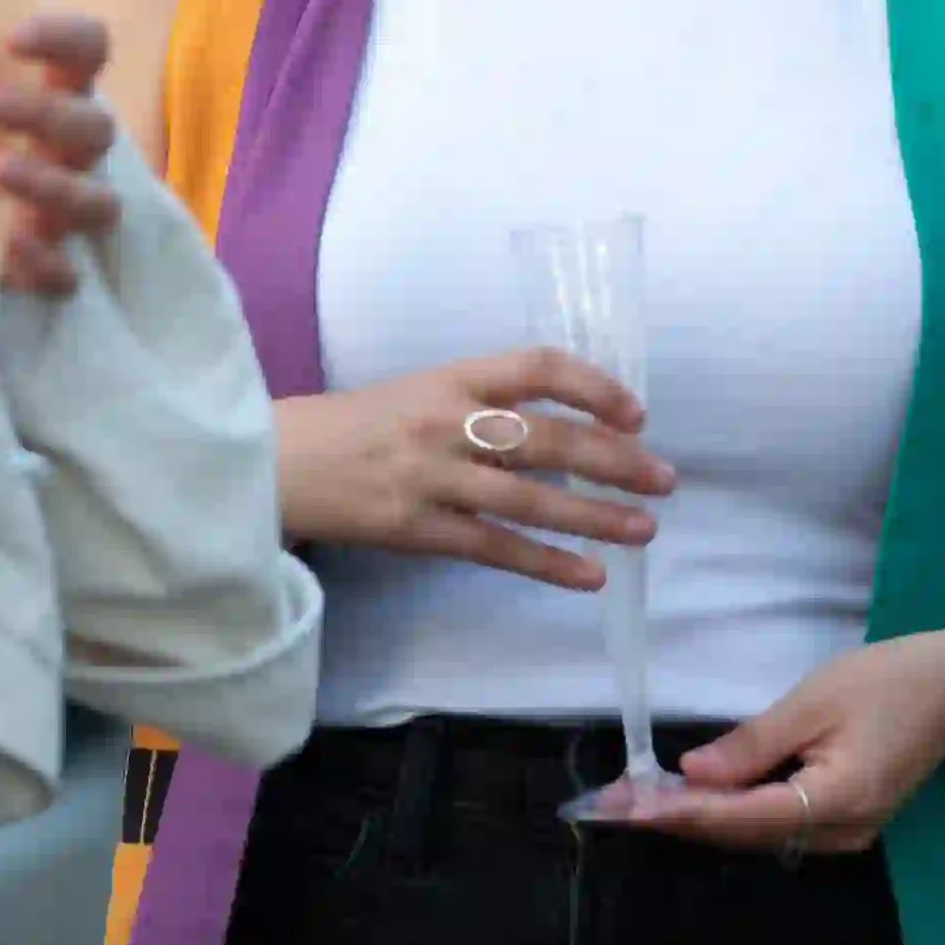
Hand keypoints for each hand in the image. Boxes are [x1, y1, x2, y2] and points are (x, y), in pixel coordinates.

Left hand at [0, 9, 120, 295]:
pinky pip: (68, 274)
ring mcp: (64, 215)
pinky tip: (6, 245)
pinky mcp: (44, 269)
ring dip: (52, 184)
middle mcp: (71, 153)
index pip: (89, 52)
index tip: (14, 38)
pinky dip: (43, 261)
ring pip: (99, 203)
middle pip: (97, 127)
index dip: (66, 38)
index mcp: (53, 95)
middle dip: (44, 113)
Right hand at [277, 351, 672, 589]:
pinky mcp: (419, 530)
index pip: (538, 368)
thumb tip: (566, 426)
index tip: (635, 413)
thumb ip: (484, 402)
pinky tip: (589, 576)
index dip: (594, 387)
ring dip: (595, 516)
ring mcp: (434, 479)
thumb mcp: (423, 390)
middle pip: (548, 439)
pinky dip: (547, 563)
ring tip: (645, 529)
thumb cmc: (361, 423)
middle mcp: (448, 422)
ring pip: (530, 499)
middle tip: (663, 478)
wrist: (281, 461)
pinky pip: (496, 548)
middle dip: (614, 460)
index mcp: (452, 377)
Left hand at [648, 633, 944, 856]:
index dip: (683, 813)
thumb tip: (693, 777)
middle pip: (746, 835)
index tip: (629, 807)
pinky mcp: (844, 822)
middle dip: (679, 820)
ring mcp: (846, 834)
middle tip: (614, 805)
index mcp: (838, 801)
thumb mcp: (814, 700)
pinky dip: (731, 812)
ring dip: (699, 819)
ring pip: (758, 835)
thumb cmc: (888, 681)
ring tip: (637, 802)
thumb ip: (752, 744)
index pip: (745, 817)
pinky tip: (694, 798)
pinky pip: (776, 825)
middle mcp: (841, 833)